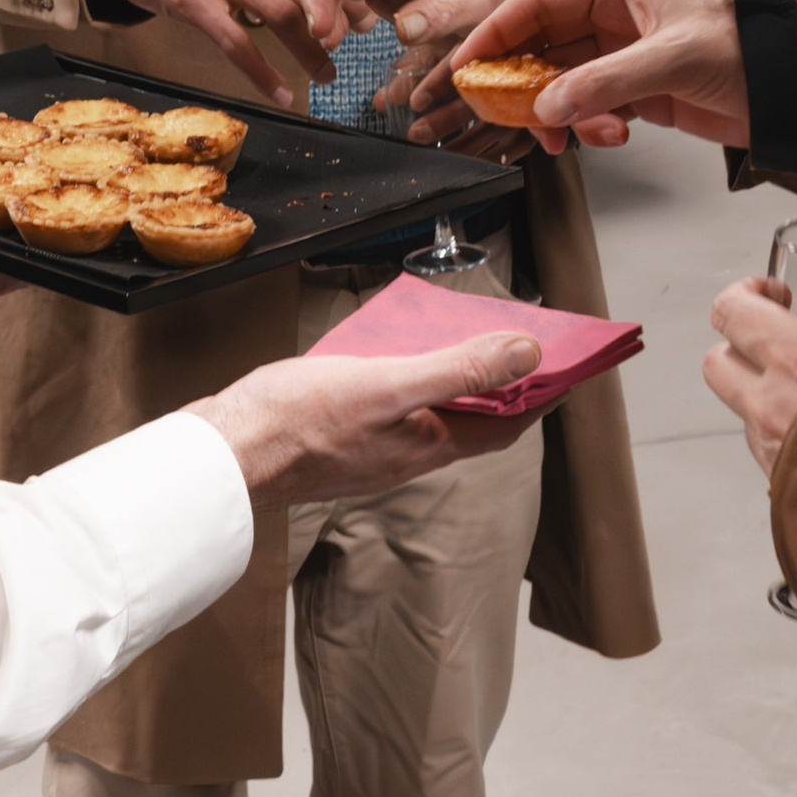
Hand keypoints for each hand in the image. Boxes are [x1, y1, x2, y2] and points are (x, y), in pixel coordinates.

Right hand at [197, 328, 545, 505]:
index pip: (507, 422)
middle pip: (476, 419)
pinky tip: (396, 357)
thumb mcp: (388, 383)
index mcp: (429, 444)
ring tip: (470, 342)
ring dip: (461, 382)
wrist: (226, 453)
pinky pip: (398, 409)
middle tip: (527, 347)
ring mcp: (375, 450)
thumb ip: (458, 368)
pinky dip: (415, 382)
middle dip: (506, 384)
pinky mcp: (344, 439)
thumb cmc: (295, 423)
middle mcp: (408, 454)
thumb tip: (525, 354)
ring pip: (436, 415)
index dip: (542, 394)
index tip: (570, 368)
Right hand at [422, 0, 749, 149]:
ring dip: (555, 111)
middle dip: (521, 81)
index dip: (498, 31)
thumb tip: (549, 107)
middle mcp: (617, 16)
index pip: (539, 1)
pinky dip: (586, 126)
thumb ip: (605, 83)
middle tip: (500, 109)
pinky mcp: (637, 90)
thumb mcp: (672, 59)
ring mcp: (624, 55)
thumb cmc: (747, 49)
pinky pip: (589, 106)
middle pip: (543, 44)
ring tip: (562, 135)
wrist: (791, 90)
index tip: (469, 62)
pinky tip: (607, 135)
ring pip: (562, 82)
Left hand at [704, 277, 796, 477]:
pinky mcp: (781, 494)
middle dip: (741, 350)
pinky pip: (772, 459)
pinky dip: (792, 447)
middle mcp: (768, 403)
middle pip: (716, 363)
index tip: (777, 294)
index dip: (745, 294)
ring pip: (744, 415)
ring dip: (769, 404)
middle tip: (781, 348)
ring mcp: (770, 453)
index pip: (732, 311)